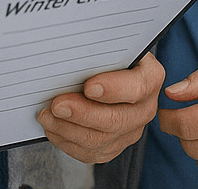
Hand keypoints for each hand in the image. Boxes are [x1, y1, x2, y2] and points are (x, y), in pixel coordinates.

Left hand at [37, 52, 164, 163]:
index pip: (137, 87)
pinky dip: (67, 142)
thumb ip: (101, 46)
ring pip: (99, 141)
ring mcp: (131, 131)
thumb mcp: (112, 43)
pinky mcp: (114, 146)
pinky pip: (90, 153)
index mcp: (150, 77)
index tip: (88, 86)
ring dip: (68, 129)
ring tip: (47, 116)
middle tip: (56, 105)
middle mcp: (145, 108)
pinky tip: (53, 128)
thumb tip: (74, 49)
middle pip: (115, 120)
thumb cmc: (111, 54)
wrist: (113, 71)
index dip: (113, 89)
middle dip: (81, 114)